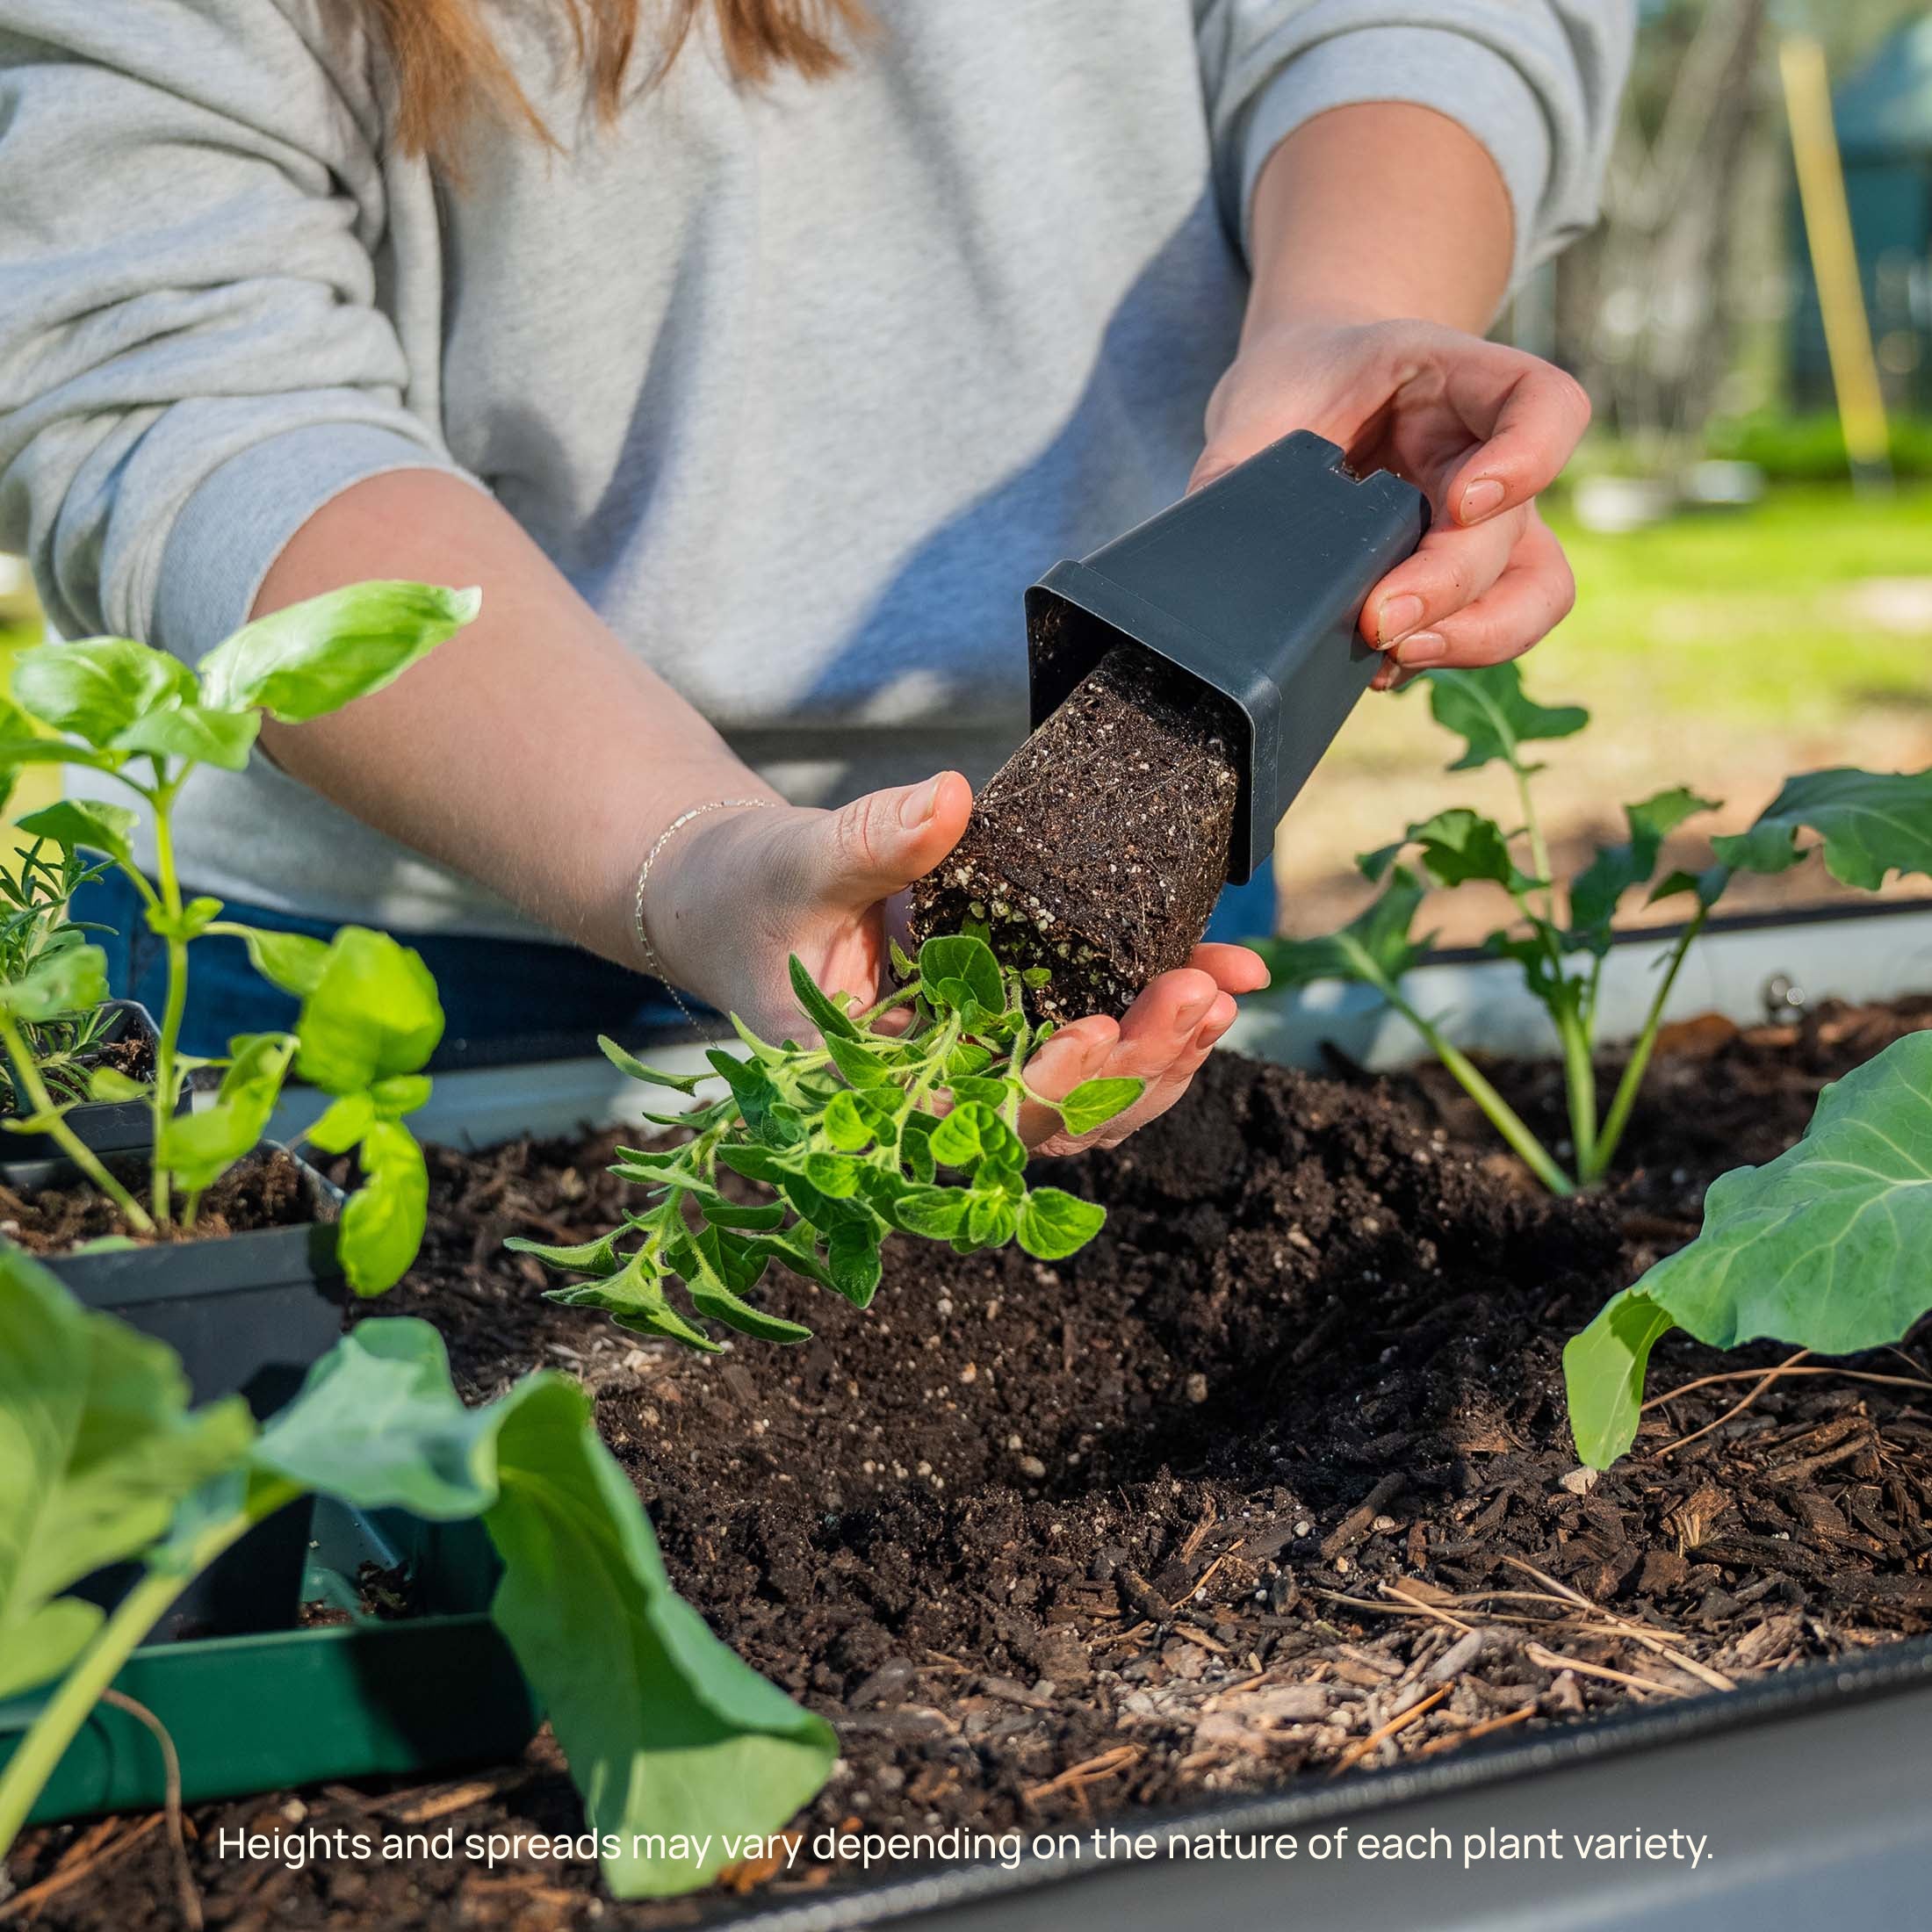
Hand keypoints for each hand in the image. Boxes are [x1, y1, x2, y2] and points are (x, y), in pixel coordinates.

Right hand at [646, 774, 1267, 1152]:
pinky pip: (1091, 1045)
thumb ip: (874, 840)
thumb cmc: (748, 894)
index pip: (973, 1117)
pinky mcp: (1011, 1028)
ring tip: (1223, 987)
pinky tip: (1216, 972)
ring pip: (1090, 1100)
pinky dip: (1153, 1018)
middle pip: (1055, 1120)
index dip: (1044, 1092)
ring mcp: (982, 1066)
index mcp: (875, 1086)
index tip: (1094, 1032)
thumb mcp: (800, 861)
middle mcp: (937, 1094)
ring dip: (1161, 1053)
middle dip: (1135, 1065)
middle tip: (1199, 994)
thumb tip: (951, 797)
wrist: (736, 900)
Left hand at [1190, 315, 1590, 687]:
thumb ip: (1235, 470)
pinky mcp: (1464, 579)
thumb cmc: (1296, 388)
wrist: (1304, 397)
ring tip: (1394, 657)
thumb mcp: (1261, 405)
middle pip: (1512, 527)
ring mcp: (1490, 522)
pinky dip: (1445, 655)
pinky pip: (1493, 627)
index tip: (1459, 504)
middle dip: (1447, 585)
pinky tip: (1379, 666)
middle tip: (1377, 620)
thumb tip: (1201, 543)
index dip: (1527, 458)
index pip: (1545, 404)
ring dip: (1475, 637)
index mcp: (1459, 382)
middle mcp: (1491, 455)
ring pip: (1537, 591)